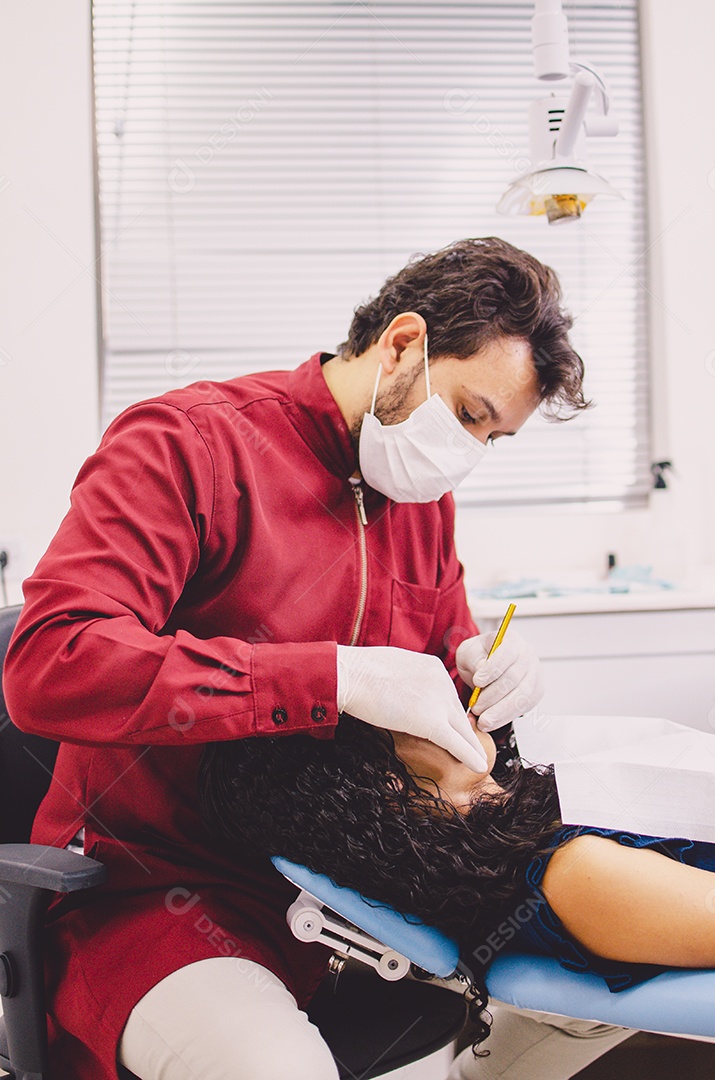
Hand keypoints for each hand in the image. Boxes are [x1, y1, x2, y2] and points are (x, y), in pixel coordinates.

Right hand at [336, 645, 488, 773]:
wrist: (350, 675)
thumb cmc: (360, 671)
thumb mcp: (394, 668)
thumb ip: (410, 680)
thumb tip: (408, 691)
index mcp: (434, 667)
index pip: (447, 695)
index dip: (448, 714)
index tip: (451, 726)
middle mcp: (443, 681)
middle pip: (457, 713)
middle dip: (462, 731)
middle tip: (468, 747)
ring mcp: (439, 701)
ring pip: (462, 729)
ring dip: (471, 746)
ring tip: (478, 759)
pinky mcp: (431, 722)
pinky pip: (457, 742)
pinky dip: (470, 755)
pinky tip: (479, 765)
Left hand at [456, 629, 543, 731]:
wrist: (488, 668)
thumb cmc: (479, 657)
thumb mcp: (469, 652)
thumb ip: (474, 659)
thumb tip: (481, 670)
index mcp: (512, 640)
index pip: (507, 653)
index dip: (492, 669)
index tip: (477, 682)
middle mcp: (528, 656)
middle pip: (513, 678)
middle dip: (492, 696)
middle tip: (476, 707)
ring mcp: (535, 675)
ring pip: (521, 696)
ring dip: (500, 711)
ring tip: (483, 720)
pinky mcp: (536, 693)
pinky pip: (524, 708)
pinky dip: (506, 717)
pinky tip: (492, 722)